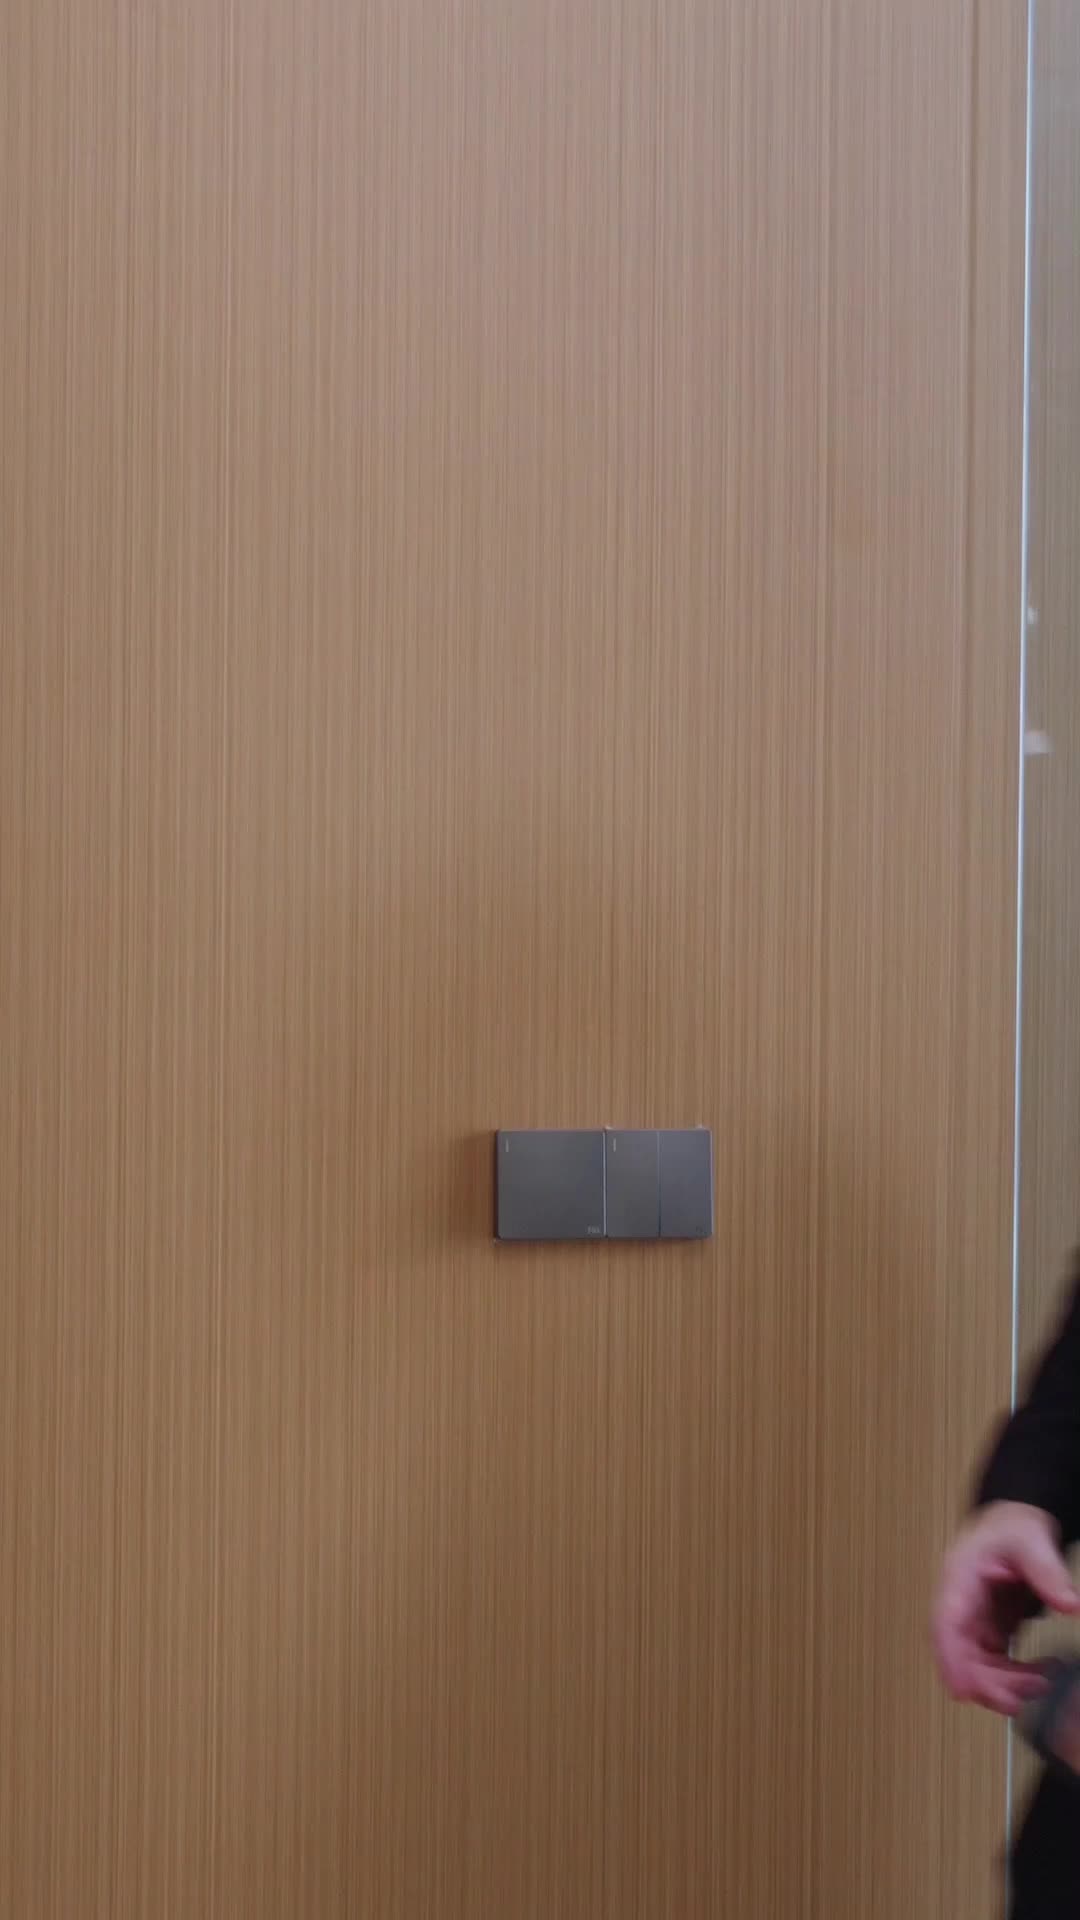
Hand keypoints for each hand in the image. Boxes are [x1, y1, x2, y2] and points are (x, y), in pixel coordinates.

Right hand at [932, 1501, 1079, 1714]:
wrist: (1013, 1525)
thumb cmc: (1013, 1528)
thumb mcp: (1031, 1541)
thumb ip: (1048, 1572)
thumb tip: (1070, 1605)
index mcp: (959, 1578)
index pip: (946, 1622)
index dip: (950, 1659)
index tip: (961, 1691)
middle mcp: (959, 1604)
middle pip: (960, 1653)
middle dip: (985, 1682)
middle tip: (1018, 1700)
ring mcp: (972, 1620)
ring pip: (977, 1665)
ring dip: (1003, 1683)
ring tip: (1042, 1683)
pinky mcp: (987, 1630)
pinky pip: (994, 1662)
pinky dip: (1014, 1676)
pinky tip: (1041, 1674)